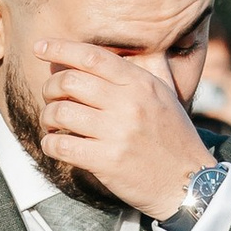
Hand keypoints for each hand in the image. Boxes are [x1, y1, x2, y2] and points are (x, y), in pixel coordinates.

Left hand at [36, 45, 209, 220]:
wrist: (190, 182)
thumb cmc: (172, 138)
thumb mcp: (162, 96)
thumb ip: (133, 77)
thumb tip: (95, 59)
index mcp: (140, 83)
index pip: (92, 56)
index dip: (60, 48)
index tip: (40, 47)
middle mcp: (128, 103)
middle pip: (69, 81)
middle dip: (50, 87)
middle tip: (51, 97)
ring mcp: (116, 132)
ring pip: (60, 112)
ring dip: (47, 117)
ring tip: (53, 123)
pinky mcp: (106, 161)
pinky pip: (61, 145)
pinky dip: (50, 143)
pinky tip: (54, 144)